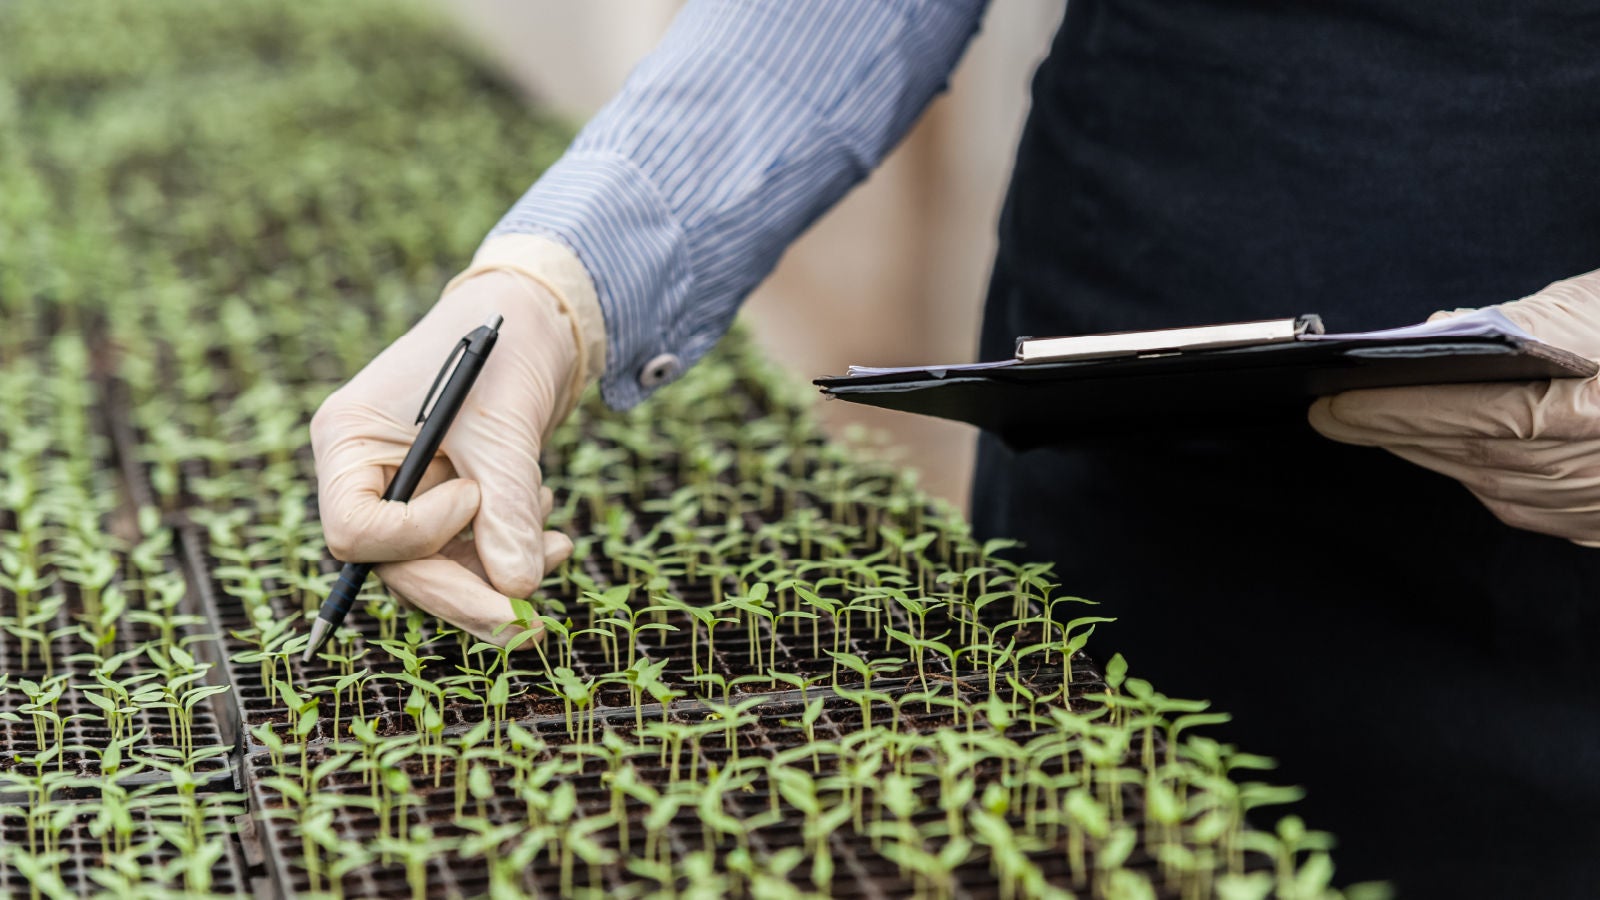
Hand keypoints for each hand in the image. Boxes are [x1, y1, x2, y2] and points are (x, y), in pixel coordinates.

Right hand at [310, 268, 584, 643]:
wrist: (535, 320)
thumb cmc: (506, 350)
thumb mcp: (506, 428)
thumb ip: (508, 508)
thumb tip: (518, 591)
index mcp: (348, 441)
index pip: (354, 528)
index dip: (415, 534)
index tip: (474, 498)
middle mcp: (365, 472)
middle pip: (397, 563)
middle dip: (466, 592)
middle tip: (530, 622)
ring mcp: (404, 490)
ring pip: (437, 567)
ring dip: (499, 574)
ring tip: (559, 545)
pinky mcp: (443, 501)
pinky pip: (465, 552)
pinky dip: (510, 552)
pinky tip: (554, 531)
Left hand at [1309, 269, 1599, 546]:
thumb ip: (1528, 322)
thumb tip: (1438, 334)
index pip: (1481, 416)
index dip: (1401, 412)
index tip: (1334, 402)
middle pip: (1477, 457)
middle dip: (1396, 433)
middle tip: (1332, 412)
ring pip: (1496, 487)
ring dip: (1430, 456)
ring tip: (1373, 427)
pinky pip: (1529, 505)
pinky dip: (1480, 477)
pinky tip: (1444, 453)